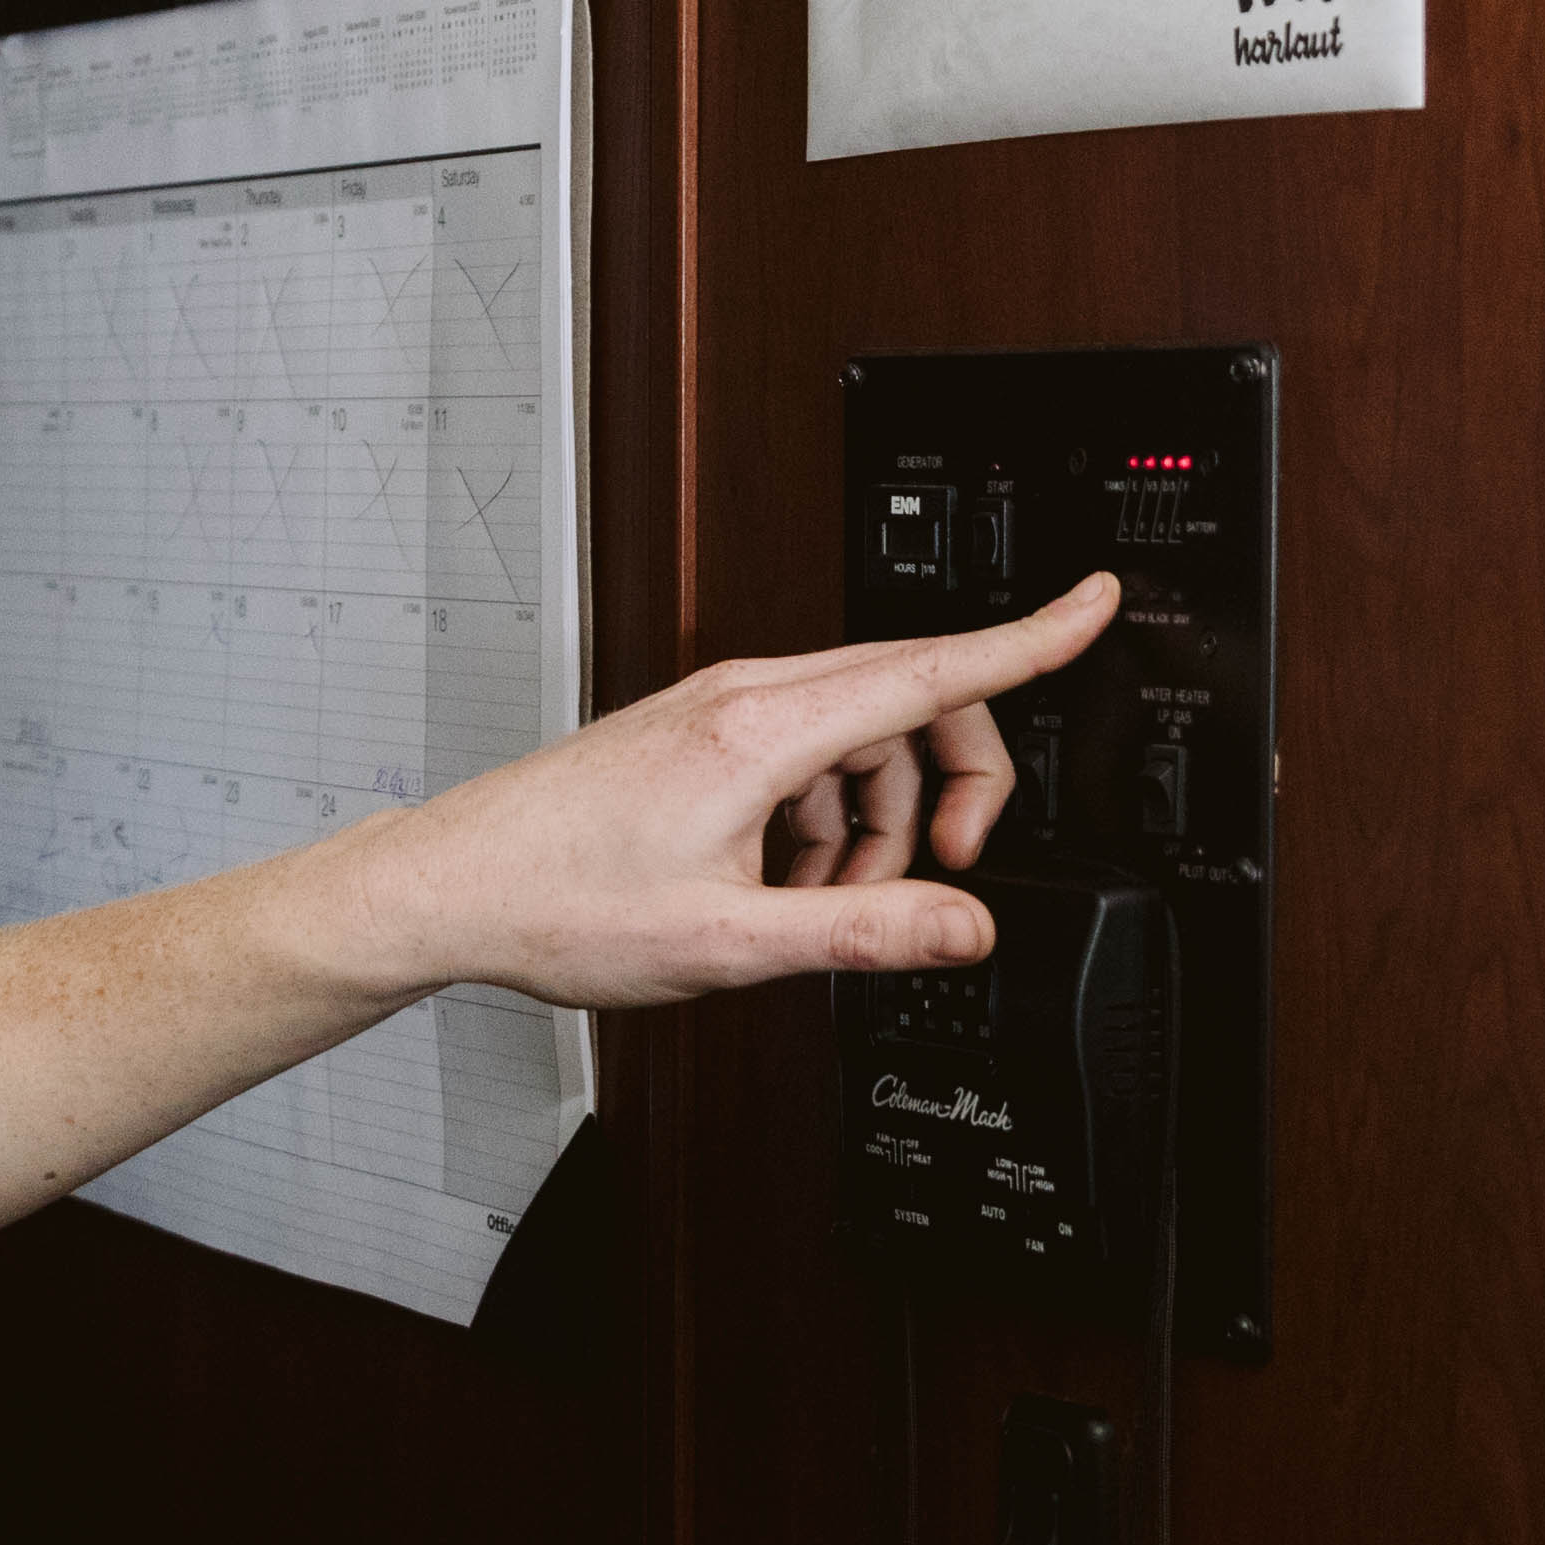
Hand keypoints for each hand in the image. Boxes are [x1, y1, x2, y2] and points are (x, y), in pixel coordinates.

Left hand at [285, 575, 1122, 1009]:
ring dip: (879, 820)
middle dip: (954, 786)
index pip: (932, 668)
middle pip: (909, 702)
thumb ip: (864, 931)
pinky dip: (824, 818)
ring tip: (829, 902)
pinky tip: (782, 884)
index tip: (1095, 602)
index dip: (1030, 638)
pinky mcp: (694, 736)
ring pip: (858, 739)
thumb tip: (965, 927)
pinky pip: (804, 757)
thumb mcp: (730, 942)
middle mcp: (740, 698)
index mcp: (761, 729)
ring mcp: (713, 711)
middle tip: (946, 875)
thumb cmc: (557, 903)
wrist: (449, 889)